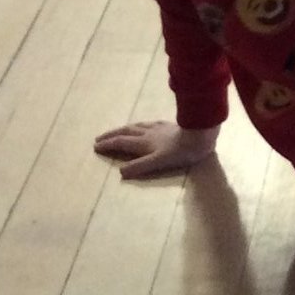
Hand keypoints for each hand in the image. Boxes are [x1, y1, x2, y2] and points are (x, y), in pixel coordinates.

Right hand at [94, 120, 220, 177]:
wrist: (199, 135)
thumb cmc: (180, 152)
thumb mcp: (159, 162)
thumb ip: (140, 167)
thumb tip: (121, 172)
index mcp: (143, 143)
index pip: (121, 143)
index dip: (108, 144)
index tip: (96, 146)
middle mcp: (147, 133)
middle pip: (124, 132)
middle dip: (111, 135)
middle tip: (99, 138)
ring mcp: (157, 128)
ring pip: (135, 126)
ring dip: (123, 129)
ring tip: (117, 131)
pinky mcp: (167, 125)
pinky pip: (148, 123)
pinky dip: (140, 125)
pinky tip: (144, 125)